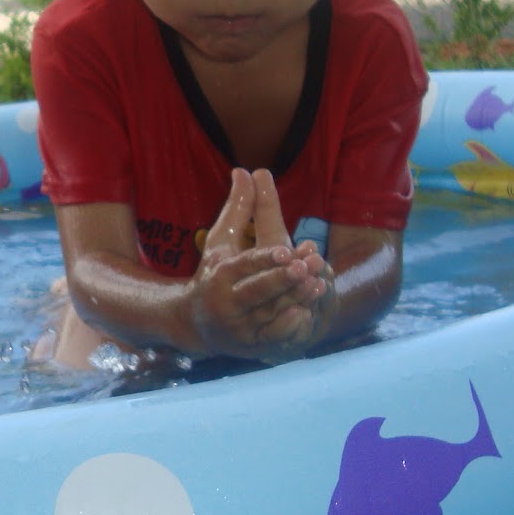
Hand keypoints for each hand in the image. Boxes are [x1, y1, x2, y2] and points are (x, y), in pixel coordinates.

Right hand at [187, 169, 332, 359]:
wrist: (195, 325)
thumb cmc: (212, 274)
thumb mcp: (222, 242)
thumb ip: (238, 208)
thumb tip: (245, 169)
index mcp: (219, 275)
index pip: (243, 266)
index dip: (264, 260)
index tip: (286, 252)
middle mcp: (226, 303)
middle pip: (256, 292)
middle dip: (280, 281)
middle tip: (304, 267)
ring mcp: (239, 327)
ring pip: (269, 314)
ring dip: (293, 301)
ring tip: (317, 285)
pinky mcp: (251, 345)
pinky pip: (270, 339)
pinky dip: (286, 329)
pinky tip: (305, 315)